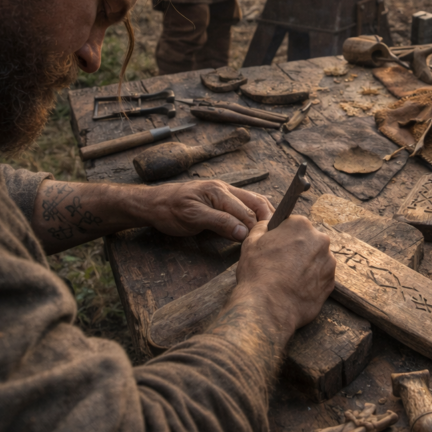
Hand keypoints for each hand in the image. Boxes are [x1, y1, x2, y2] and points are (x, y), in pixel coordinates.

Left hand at [141, 180, 273, 240]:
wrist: (153, 203)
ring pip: (253, 201)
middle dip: (269, 218)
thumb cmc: (169, 210)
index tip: (266, 242)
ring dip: (264, 214)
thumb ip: (219, 223)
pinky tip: (260, 223)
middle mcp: (224, 189)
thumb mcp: (193, 218)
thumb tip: (244, 233)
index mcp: (218, 192)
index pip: (246, 211)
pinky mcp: (221, 198)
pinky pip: (244, 204)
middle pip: (256, 202)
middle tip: (278, 236)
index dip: (257, 228)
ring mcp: (224, 192)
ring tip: (275, 230)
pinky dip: (255, 213)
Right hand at [234, 216, 335, 333]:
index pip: (293, 225)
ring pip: (316, 260)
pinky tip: (296, 289)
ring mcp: (328, 262)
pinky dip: (311, 282)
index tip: (276, 248)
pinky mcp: (331, 283)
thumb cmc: (257, 272)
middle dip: (297, 251)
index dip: (283, 237)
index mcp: (301, 225)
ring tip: (288, 279)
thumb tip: (267, 223)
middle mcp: (320, 240)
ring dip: (305, 266)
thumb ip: (262, 226)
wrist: (267, 307)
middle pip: (308, 241)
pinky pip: (320, 277)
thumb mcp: (251, 241)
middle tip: (280, 265)